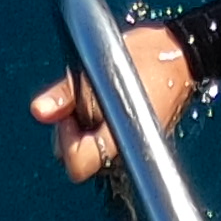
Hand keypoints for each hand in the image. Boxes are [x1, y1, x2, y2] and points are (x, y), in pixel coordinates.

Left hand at [31, 24, 193, 182]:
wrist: (182, 55)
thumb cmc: (145, 58)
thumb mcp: (99, 66)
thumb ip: (66, 92)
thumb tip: (38, 111)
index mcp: (120, 138)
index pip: (78, 164)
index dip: (66, 139)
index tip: (70, 113)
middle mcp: (126, 151)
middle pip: (78, 158)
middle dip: (71, 131)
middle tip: (81, 98)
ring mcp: (131, 147)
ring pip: (88, 148)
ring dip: (83, 127)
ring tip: (95, 95)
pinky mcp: (133, 138)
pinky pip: (102, 139)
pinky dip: (95, 124)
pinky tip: (103, 100)